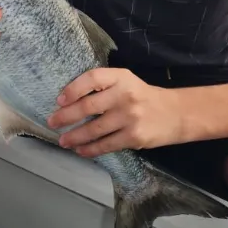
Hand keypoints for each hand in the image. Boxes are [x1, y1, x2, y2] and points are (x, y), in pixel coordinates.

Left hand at [46, 68, 184, 156]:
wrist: (176, 114)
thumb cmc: (143, 97)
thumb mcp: (126, 82)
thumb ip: (103, 86)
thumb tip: (69, 100)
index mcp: (121, 77)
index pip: (92, 78)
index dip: (73, 88)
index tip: (59, 100)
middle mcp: (125, 95)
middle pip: (88, 106)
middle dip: (66, 116)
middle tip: (52, 122)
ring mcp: (129, 117)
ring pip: (94, 129)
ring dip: (75, 136)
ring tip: (63, 140)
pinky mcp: (134, 136)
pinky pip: (106, 144)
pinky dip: (90, 149)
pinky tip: (81, 150)